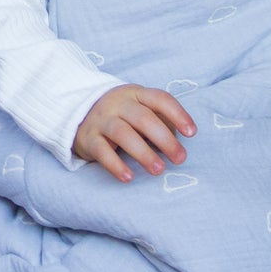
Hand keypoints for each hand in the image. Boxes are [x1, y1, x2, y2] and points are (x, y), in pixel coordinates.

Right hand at [73, 84, 195, 181]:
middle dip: (164, 139)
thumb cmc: (121, 115)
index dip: (178, 114)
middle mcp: (118, 103)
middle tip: (180, 158)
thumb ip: (159, 122)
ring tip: (158, 170)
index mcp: (135, 94)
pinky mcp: (88, 138)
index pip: (159, 99)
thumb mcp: (139, 110)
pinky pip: (102, 151)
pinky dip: (116, 165)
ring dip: (143, 153)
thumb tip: (176, 143)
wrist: (78, 115)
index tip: (191, 133)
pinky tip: (129, 177)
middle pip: (143, 118)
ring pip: (123, 133)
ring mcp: (101, 120)